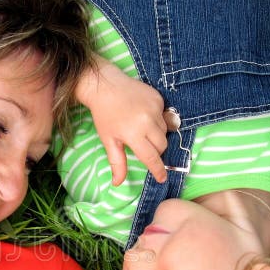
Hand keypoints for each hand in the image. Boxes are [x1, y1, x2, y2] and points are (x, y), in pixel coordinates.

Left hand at [75, 55, 167, 185]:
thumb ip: (117, 162)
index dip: (158, 169)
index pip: (151, 157)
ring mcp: (155, 108)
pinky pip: (164, 116)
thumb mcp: (109, 141)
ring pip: (165, 131)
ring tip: (140, 128)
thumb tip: (117, 183)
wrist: (105, 86)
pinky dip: (157, 120)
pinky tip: (143, 115)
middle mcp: (147, 121)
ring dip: (156, 135)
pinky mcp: (159, 99)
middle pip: (162, 145)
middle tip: (142, 145)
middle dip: (156, 150)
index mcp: (134, 134)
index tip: (162, 178)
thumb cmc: (104, 115)